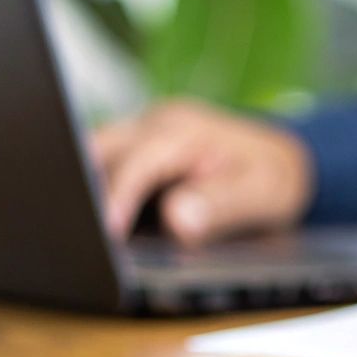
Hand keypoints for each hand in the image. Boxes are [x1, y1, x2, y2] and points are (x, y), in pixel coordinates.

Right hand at [90, 100, 312, 245]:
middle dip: (81, 186)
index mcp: (186, 130)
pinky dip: (95, 188)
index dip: (119, 197)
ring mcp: (142, 131)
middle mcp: (157, 123)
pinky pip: (104, 163)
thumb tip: (178, 218)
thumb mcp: (263, 195)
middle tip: (75, 234)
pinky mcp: (136, 147)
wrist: (281, 160)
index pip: (139, 161)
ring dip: (83, 187)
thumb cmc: (271, 178)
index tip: (106, 232)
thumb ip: (222, 205)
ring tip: (79, 234)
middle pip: (99, 147)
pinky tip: (93, 224)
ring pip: (94, 153)